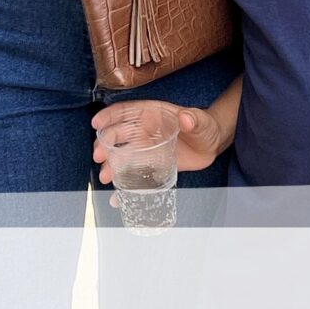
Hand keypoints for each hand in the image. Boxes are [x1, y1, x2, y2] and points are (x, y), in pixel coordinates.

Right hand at [90, 100, 225, 184]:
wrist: (212, 145)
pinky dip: (125, 185)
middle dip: (105, 144)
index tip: (96, 123)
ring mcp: (146, 148)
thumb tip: (185, 118)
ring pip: (122, 155)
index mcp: (152, 114)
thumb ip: (193, 119)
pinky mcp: (151, 165)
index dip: (109, 116)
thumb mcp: (201, 121)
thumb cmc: (205, 126)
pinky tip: (117, 196)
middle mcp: (144, 130)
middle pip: (118, 135)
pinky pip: (134, 174)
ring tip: (105, 177)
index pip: (126, 111)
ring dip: (110, 165)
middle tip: (99, 157)